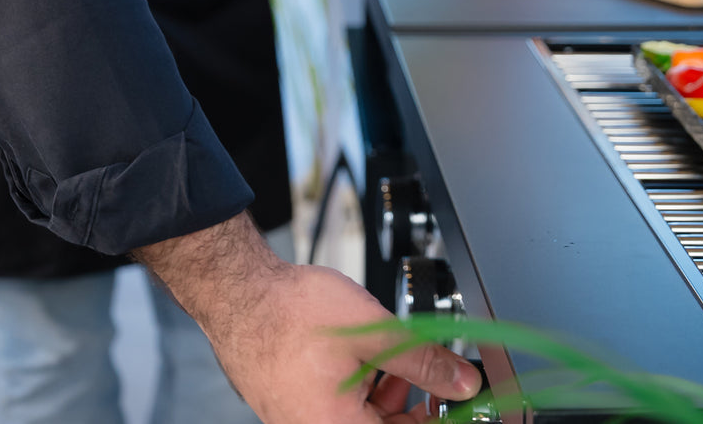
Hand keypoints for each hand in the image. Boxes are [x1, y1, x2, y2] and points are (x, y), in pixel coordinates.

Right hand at [135, 214, 479, 421]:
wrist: (240, 292)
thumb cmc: (291, 313)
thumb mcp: (376, 334)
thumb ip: (425, 363)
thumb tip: (462, 384)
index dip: (434, 418)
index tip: (455, 403)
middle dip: (413, 407)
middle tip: (432, 374)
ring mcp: (298, 420)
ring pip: (360, 418)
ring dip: (388, 394)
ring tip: (396, 356)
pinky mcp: (290, 404)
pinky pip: (335, 408)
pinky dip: (360, 387)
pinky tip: (368, 356)